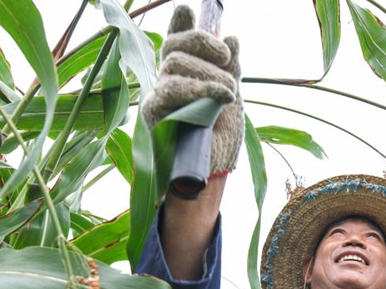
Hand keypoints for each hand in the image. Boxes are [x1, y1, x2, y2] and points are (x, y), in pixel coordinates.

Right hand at [141, 5, 243, 173]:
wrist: (212, 175)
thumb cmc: (219, 142)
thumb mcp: (232, 99)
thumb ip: (229, 69)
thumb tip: (232, 36)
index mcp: (185, 77)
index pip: (177, 42)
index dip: (180, 25)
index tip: (187, 10)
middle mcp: (167, 82)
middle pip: (173, 45)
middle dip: (203, 43)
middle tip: (227, 57)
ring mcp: (159, 96)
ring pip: (175, 63)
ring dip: (210, 73)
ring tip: (229, 93)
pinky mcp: (154, 113)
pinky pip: (173, 88)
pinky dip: (201, 87)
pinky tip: (223, 95)